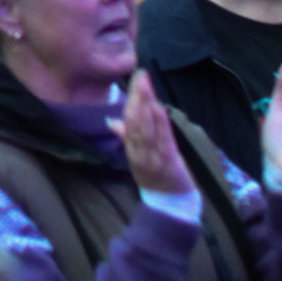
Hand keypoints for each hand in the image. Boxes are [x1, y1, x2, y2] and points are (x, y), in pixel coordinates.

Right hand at [118, 71, 191, 198]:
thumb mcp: (137, 158)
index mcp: (131, 150)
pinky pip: (162, 140)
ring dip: (146, 105)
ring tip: (146, 86)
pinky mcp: (168, 162)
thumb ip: (126, 137)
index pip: (128, 120)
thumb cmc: (155, 179)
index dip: (131, 99)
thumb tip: (111, 120)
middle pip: (135, 121)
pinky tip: (158, 108)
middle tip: (140, 75)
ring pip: (145, 128)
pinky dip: (159, 123)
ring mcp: (152, 157)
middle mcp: (139, 152)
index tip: (136, 78)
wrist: (170, 205)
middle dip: (137, 97)